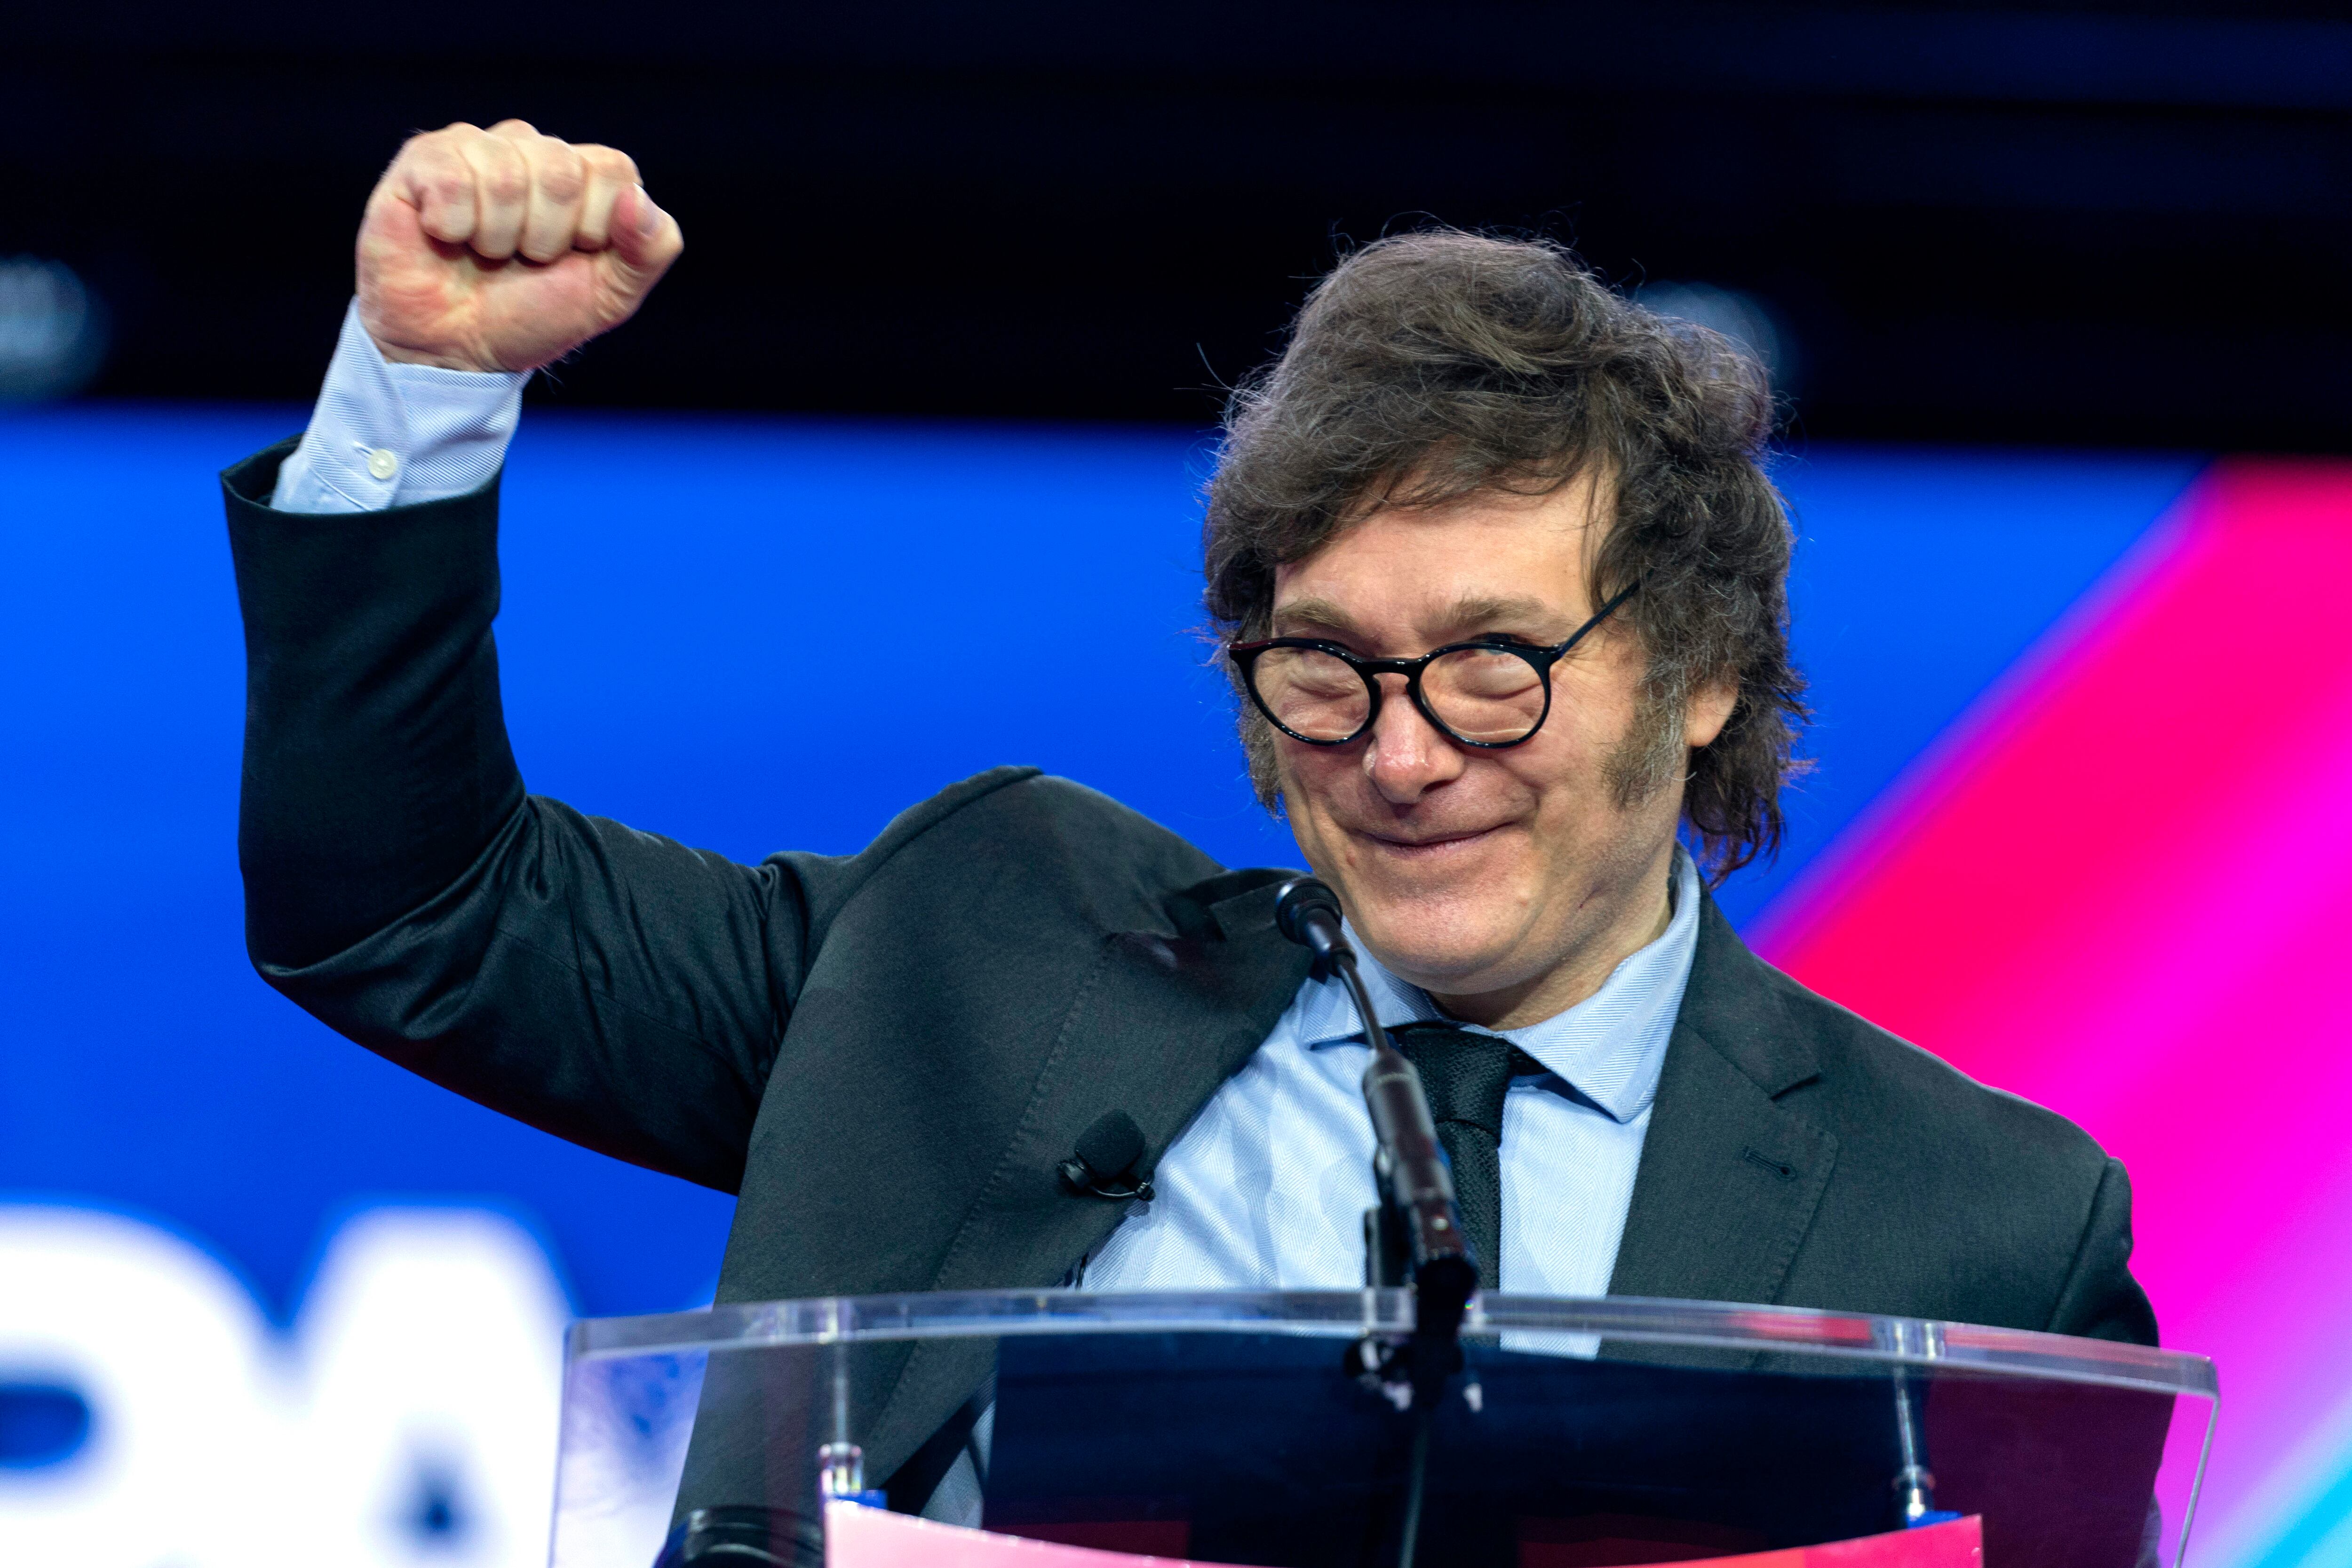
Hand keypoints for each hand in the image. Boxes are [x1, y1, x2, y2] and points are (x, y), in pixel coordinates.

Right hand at [355, 120, 683, 373]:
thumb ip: (651, 249)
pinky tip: (445, 235)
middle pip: (560, 169)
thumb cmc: (532, 316)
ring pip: (506, 173)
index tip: (569, 258)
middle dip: (545, 237)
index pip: (611, 169)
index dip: (593, 227)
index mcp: (583, 174)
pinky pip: (452, 177)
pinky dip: (453, 226)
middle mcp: (531, 149)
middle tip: (522, 259)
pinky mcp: (424, 159)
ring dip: (497, 236)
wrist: (457, 350)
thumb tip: (637, 197)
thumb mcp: (611, 296)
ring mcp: (476, 147)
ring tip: (484, 252)